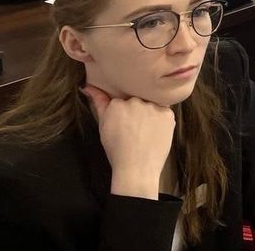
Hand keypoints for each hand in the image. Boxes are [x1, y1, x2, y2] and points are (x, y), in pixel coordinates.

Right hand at [81, 85, 173, 199]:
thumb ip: (98, 103)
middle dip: (136, 111)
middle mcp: (136, 101)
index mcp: (117, 104)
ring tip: (145, 132)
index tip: (123, 126)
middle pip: (137, 100)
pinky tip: (155, 132)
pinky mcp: (168, 113)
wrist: (137, 168)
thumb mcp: (103, 126)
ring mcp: (153, 107)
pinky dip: (161, 120)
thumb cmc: (117, 150)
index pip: (121, 101)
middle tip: (135, 130)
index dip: (122, 114)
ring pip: (152, 104)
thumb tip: (87, 87)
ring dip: (150, 113)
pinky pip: (165, 112)